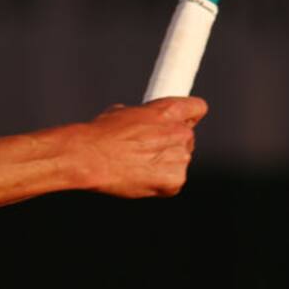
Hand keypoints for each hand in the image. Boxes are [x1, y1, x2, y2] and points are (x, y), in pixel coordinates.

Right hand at [78, 97, 207, 197]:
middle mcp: (179, 133)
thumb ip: (143, 116)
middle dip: (170, 142)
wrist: (90, 158)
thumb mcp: (121, 112)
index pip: (197, 107)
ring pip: (179, 160)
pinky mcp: (175, 181)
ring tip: (138, 163)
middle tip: (146, 147)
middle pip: (186, 137)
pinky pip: (173, 181)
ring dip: (164, 162)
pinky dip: (160, 182)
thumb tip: (142, 123)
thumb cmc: (101, 135)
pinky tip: (140, 176)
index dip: (189, 114)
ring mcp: (179, 159)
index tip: (183, 119)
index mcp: (168, 111)